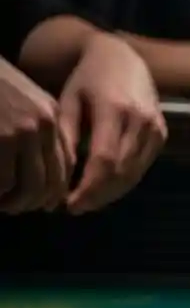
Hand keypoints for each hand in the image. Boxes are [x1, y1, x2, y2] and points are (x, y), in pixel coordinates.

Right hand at [0, 58, 71, 213]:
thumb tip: (43, 172)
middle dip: (36, 203)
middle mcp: (45, 124)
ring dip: (16, 204)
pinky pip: (5, 183)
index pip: (66, 165)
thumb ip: (35, 129)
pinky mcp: (1, 138)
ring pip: (31, 188)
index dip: (56, 190)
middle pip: (53, 181)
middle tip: (15, 208)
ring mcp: (23, 131)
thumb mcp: (19, 99)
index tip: (44, 203)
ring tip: (2, 204)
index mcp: (51, 114)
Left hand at [59, 34, 166, 213]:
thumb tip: (64, 175)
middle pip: (122, 171)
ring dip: (112, 193)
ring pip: (135, 173)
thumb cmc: (89, 79)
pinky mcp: (162, 134)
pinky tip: (108, 188)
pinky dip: (125, 182)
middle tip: (77, 208)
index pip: (104, 160)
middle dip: (99, 195)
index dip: (88, 187)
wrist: (123, 58)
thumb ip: (67, 137)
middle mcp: (140, 120)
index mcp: (114, 109)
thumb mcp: (69, 101)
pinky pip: (143, 167)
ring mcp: (155, 128)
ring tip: (90, 202)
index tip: (69, 203)